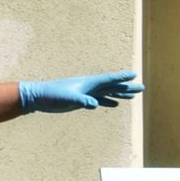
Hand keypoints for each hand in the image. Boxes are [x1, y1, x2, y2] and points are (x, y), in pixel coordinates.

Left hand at [17, 71, 142, 113]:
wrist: (38, 97)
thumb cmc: (52, 96)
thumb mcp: (68, 99)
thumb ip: (82, 101)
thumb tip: (94, 105)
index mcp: (88, 84)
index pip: (109, 80)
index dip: (121, 78)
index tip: (134, 75)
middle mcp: (89, 86)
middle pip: (112, 86)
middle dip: (127, 87)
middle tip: (141, 88)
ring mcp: (85, 93)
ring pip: (107, 92)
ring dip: (120, 94)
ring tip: (132, 95)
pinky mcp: (80, 99)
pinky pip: (99, 100)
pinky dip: (107, 101)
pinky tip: (114, 104)